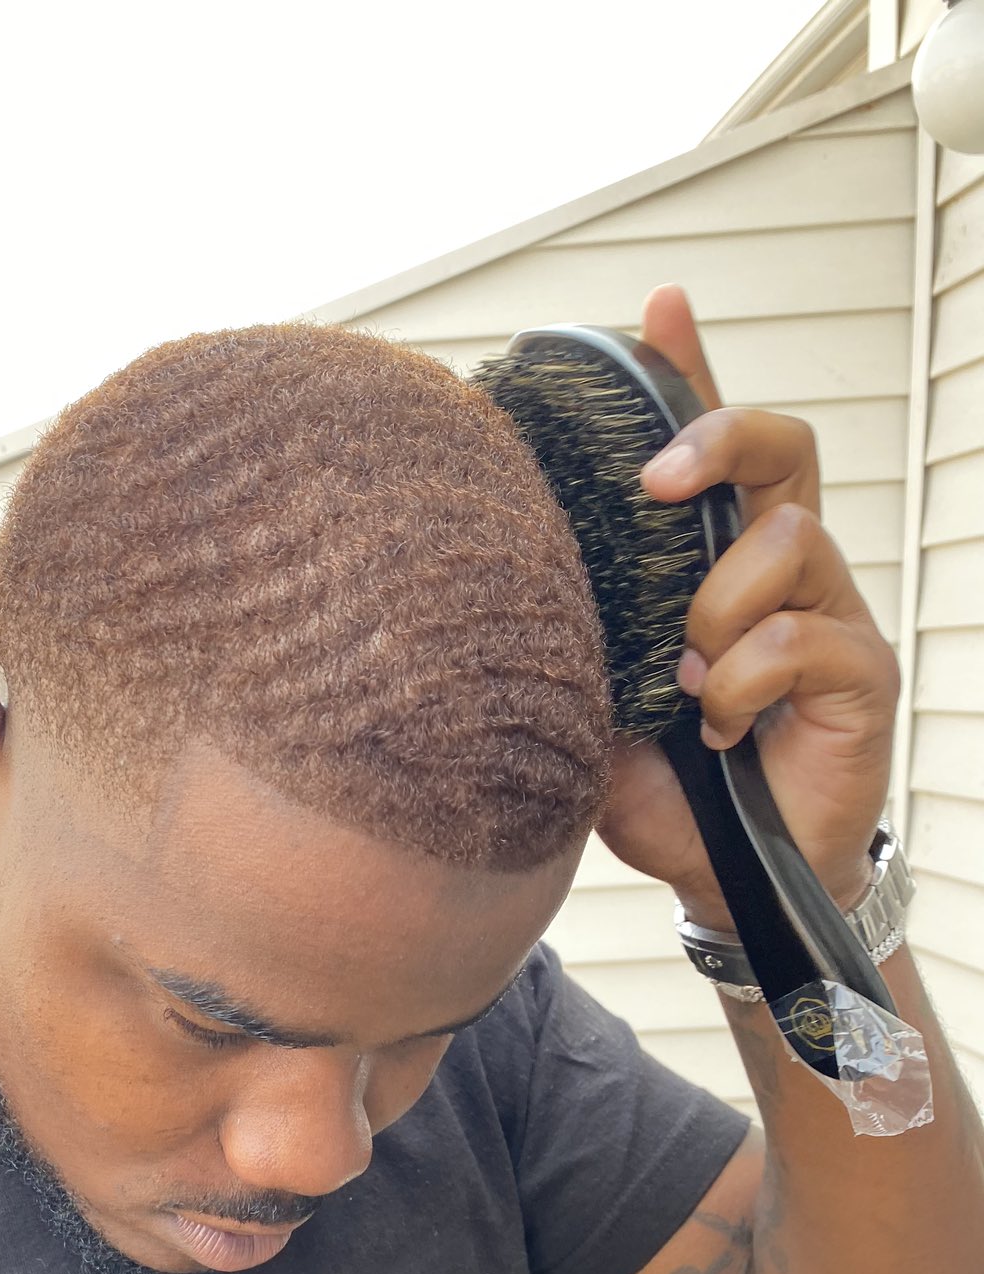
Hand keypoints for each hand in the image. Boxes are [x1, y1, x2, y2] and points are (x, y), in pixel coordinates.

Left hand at [595, 283, 898, 928]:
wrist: (717, 880)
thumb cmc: (662, 786)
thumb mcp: (591, 702)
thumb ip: (573, 636)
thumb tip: (497, 579)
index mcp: (716, 564)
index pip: (715, 450)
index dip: (693, 373)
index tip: (660, 307)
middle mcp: (784, 575)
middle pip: (784, 450)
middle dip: (720, 439)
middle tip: (655, 482)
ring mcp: (831, 618)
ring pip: (790, 540)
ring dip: (719, 605)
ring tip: (685, 677)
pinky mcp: (861, 676)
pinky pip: (807, 636)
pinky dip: (747, 677)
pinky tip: (719, 724)